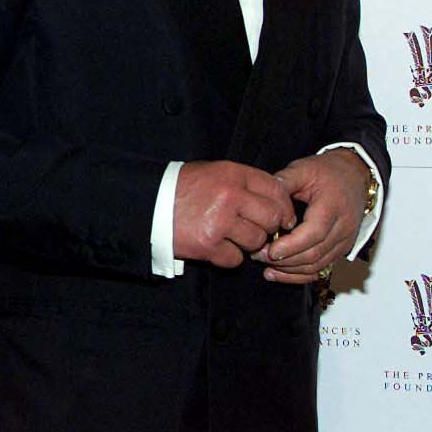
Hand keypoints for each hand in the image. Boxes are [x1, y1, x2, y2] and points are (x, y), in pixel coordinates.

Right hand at [173, 161, 295, 267]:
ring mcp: (220, 221)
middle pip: (272, 218)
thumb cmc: (180, 188)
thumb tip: (274, 200)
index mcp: (231, 174)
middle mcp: (230, 195)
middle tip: (254, 229)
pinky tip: (214, 246)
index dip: (283, 206)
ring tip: (228, 236)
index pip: (275, 189)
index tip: (282, 217)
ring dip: (246, 244)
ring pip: (256, 241)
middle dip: (267, 228)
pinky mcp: (209, 245)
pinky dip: (227, 256)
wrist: (148, 205)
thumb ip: (242, 183)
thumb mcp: (212, 172)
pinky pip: (235, 258)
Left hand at [253, 150, 368, 283]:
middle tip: (259, 256)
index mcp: (333, 208)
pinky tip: (281, 274)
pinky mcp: (340, 249)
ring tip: (266, 266)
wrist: (354, 175)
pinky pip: (322, 268)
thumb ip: (283, 182)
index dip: (290, 246)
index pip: (314, 234)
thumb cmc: (329, 172)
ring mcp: (344, 241)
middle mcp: (343, 229)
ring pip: (318, 266)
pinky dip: (301, 275)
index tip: (269, 249)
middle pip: (315, 254)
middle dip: (285, 260)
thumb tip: (261, 195)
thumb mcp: (304, 169)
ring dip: (291, 270)